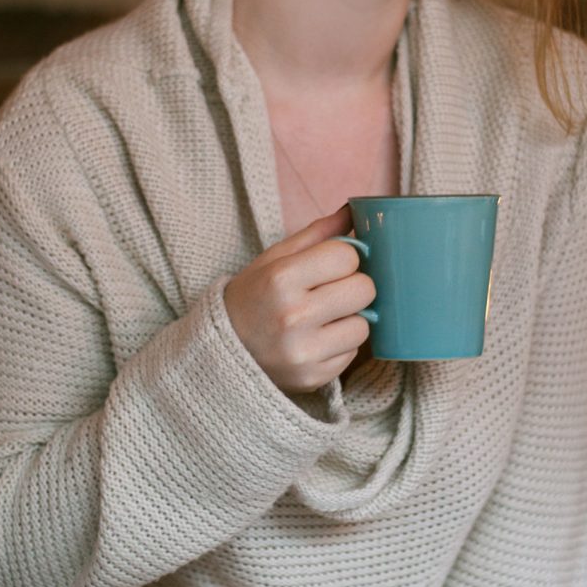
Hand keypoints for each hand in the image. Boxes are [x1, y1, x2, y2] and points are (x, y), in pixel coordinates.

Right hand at [224, 205, 376, 393]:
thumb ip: (317, 234)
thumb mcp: (274, 259)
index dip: (344, 258)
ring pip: (364, 324)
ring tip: (323, 318)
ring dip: (350, 318)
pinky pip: (353, 353)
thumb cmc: (252, 298)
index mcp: (281, 279)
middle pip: (364, 289)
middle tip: (332, 291)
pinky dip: (341, 345)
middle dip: (353, 286)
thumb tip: (357, 209)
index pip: (347, 256)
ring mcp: (304, 351)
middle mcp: (293, 316)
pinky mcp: (313, 377)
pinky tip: (317, 340)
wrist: (221, 351)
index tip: (330, 265)